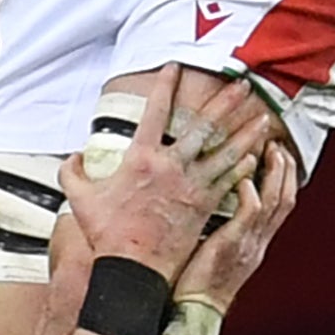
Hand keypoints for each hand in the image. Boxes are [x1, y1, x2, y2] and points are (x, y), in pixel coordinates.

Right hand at [58, 67, 274, 275]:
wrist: (134, 268)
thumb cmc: (107, 234)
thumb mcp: (80, 199)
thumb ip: (73, 172)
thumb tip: (75, 154)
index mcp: (140, 158)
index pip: (155, 111)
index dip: (165, 85)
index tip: (175, 66)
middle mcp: (171, 165)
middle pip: (203, 125)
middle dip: (224, 102)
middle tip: (242, 83)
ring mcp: (191, 185)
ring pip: (225, 151)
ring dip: (245, 132)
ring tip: (262, 116)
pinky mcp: (205, 205)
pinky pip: (229, 181)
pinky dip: (243, 166)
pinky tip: (255, 156)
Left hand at [172, 141, 299, 309]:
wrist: (195, 311)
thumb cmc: (198, 283)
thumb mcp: (217, 253)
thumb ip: (223, 230)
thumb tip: (213, 206)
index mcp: (256, 243)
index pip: (280, 205)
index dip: (283, 179)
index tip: (278, 155)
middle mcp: (258, 241)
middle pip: (285, 199)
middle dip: (285, 170)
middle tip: (278, 145)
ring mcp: (248, 243)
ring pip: (274, 202)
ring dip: (274, 174)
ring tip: (270, 151)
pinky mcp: (232, 245)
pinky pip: (249, 215)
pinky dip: (251, 194)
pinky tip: (245, 177)